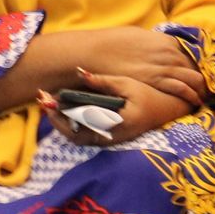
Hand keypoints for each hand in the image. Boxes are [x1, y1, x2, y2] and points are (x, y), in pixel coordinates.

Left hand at [40, 71, 192, 146]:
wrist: (170, 110)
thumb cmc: (151, 96)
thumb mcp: (128, 84)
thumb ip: (103, 81)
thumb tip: (79, 72)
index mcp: (114, 124)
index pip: (78, 126)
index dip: (58, 115)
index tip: (46, 101)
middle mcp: (110, 137)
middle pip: (73, 135)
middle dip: (56, 118)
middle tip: (43, 100)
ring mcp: (110, 141)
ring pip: (78, 137)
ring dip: (63, 122)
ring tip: (52, 104)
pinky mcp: (110, 138)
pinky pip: (86, 135)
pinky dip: (73, 124)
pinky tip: (68, 109)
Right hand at [79, 27, 205, 108]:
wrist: (94, 53)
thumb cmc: (112, 44)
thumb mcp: (138, 36)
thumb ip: (154, 43)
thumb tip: (160, 45)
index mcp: (166, 41)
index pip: (193, 54)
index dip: (200, 65)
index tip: (205, 74)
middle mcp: (169, 53)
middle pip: (197, 67)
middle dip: (205, 78)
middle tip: (209, 88)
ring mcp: (164, 67)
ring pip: (194, 78)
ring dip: (202, 88)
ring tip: (205, 97)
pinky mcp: (156, 81)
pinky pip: (182, 88)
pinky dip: (192, 95)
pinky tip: (196, 101)